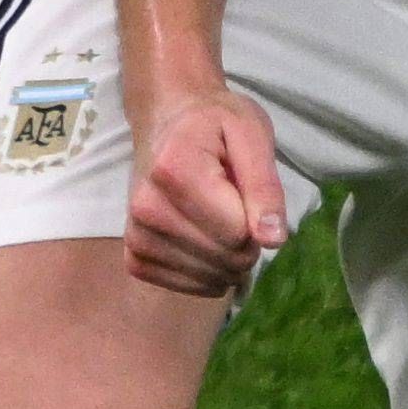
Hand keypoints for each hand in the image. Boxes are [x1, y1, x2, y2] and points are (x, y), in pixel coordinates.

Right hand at [121, 77, 293, 298]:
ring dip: (229, 257)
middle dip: (246, 240)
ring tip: (216, 216)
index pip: (237, 232)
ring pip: (212, 278)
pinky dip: (209, 271)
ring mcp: (136, 236)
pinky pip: (190, 287)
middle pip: (226, 259)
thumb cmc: (215, 124)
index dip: (257, 219)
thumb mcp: (253, 136)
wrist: (167, 121)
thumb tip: (273, 240)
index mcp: (174, 170)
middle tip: (235, 204)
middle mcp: (146, 207)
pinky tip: (203, 238)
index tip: (246, 190)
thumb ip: (264, 187)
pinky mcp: (134, 257)